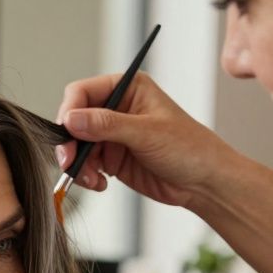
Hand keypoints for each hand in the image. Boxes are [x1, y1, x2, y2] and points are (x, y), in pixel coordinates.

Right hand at [57, 71, 237, 209]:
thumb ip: (106, 124)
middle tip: (71, 161)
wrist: (203, 183)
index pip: (83, 92)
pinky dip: (85, 175)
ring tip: (92, 178)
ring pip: (75, 145)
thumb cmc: (190, 149)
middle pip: (73, 120)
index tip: (68, 133)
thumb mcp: (147, 133)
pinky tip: (100, 183)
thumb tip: (72, 119)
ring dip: (77, 164)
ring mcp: (111, 134)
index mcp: (128, 89)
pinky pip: (83, 164)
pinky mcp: (110, 157)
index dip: (70, 112)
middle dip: (70, 143)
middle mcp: (116, 109)